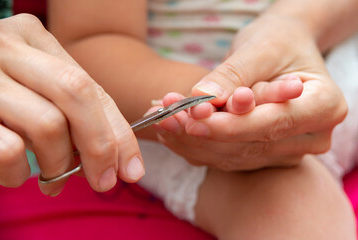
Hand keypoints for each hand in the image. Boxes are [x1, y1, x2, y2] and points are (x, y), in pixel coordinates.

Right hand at [0, 14, 143, 195]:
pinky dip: (19, 173)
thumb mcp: (38, 88)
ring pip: (48, 125)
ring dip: (58, 165)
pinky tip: (16, 174)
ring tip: (53, 180)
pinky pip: (9, 150)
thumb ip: (74, 110)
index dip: (119, 132)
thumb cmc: (0, 95)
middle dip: (100, 147)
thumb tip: (117, 158)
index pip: (93, 88)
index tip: (132, 168)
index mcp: (33, 37)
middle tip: (104, 181)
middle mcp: (7, 46)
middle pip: (77, 94)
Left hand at [152, 14, 346, 169]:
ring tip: (162, 118)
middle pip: (251, 145)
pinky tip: (171, 130)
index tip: (195, 117)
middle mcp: (311, 137)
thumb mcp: (260, 47)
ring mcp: (287, 151)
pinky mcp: (263, 155)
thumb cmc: (279, 41)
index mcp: (325, 106)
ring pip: (234, 155)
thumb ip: (234, 74)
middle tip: (167, 115)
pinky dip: (195, 145)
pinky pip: (225, 157)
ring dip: (193, 140)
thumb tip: (203, 97)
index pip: (274, 123)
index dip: (232, 125)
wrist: (282, 49)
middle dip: (204, 132)